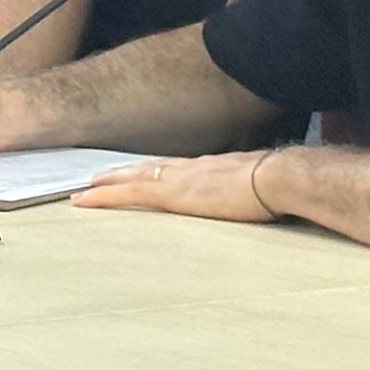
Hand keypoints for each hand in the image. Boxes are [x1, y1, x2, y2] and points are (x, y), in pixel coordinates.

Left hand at [74, 149, 286, 222]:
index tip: (138, 176)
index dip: (152, 172)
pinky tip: (85, 200)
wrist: (284, 177)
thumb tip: (259, 200)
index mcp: (212, 169)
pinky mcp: (173, 195)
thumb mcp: (264, 188)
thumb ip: (253, 193)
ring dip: (107, 184)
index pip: (174, 169)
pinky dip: (104, 196)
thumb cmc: (284, 185)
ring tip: (85, 189)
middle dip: (122, 174)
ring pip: (132, 179)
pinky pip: (128, 194)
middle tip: (96, 179)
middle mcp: (191, 169)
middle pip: (148, 169)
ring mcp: (180, 179)